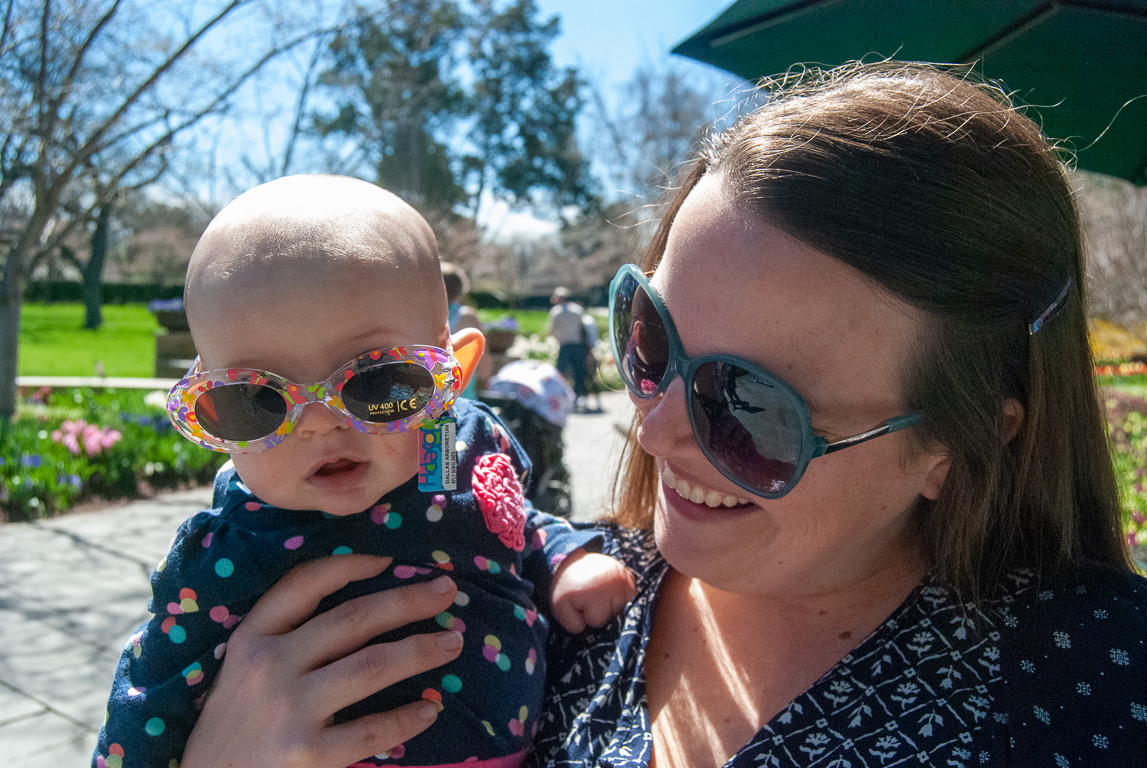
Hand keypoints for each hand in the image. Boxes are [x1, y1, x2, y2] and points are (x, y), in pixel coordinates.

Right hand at [181, 555, 462, 767]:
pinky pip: (372, 729)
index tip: (392, 558)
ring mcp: (288, 711)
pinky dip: (407, 717)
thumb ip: (285, 637)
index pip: (303, 583)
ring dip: (420, 650)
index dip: (351, 564)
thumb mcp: (242, 669)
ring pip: (370, 666)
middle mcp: (269, 667)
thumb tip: (366, 606)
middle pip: (352, 619)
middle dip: (407, 601)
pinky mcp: (307, 755)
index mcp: (251, 638)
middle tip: (448, 590)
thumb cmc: (235, 724)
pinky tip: (430, 708)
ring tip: (453, 642)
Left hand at [550, 549, 636, 632]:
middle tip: (588, 596)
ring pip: (621, 607)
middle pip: (611, 615)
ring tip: (597, 591)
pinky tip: (609, 589)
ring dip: (610, 604)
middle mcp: (613, 584)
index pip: (597, 621)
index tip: (579, 603)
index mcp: (594, 592)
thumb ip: (572, 624)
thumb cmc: (566, 587)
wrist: (573, 560)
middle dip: (599, 610)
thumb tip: (586, 628)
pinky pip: (630, 595)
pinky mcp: (628, 575)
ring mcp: (622, 578)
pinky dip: (621, 595)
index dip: (586, 616)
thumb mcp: (559, 607)